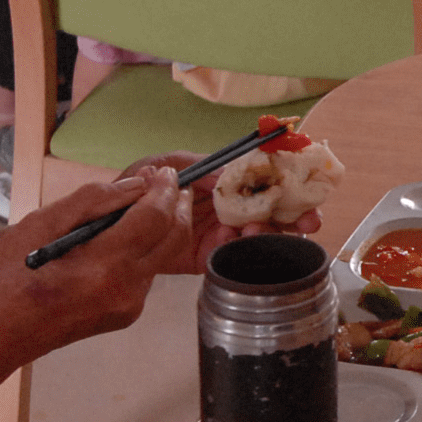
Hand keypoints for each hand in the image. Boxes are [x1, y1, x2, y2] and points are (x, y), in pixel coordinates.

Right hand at [0, 171, 189, 376]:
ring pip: (162, 256)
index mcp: (104, 266)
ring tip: (138, 203)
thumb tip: (135, 185)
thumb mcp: (39, 224)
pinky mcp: (124, 316)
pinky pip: (146, 274)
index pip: (155, 217)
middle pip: (173, 239)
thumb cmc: (3, 278)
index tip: (162, 170)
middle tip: (164, 181)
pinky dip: (144, 249)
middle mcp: (126, 290)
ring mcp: (128, 307)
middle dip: (176, 205)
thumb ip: (92, 201)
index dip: (165, 188)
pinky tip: (121, 236)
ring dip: (160, 227)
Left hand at [129, 150, 322, 273]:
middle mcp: (232, 208)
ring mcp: (224, 234)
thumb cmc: (140, 185)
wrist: (111, 223)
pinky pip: (233, 255)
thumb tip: (230, 171)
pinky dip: (237, 246)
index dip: (293, 184)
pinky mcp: (210, 257)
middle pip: (277, 212)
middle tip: (309, 221)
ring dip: (270, 233)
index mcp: (229, 182)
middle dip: (299, 217)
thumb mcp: (168, 163)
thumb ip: (199, 164)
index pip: (270, 181)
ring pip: (263, 236)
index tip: (309, 187)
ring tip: (257, 229)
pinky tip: (230, 238)